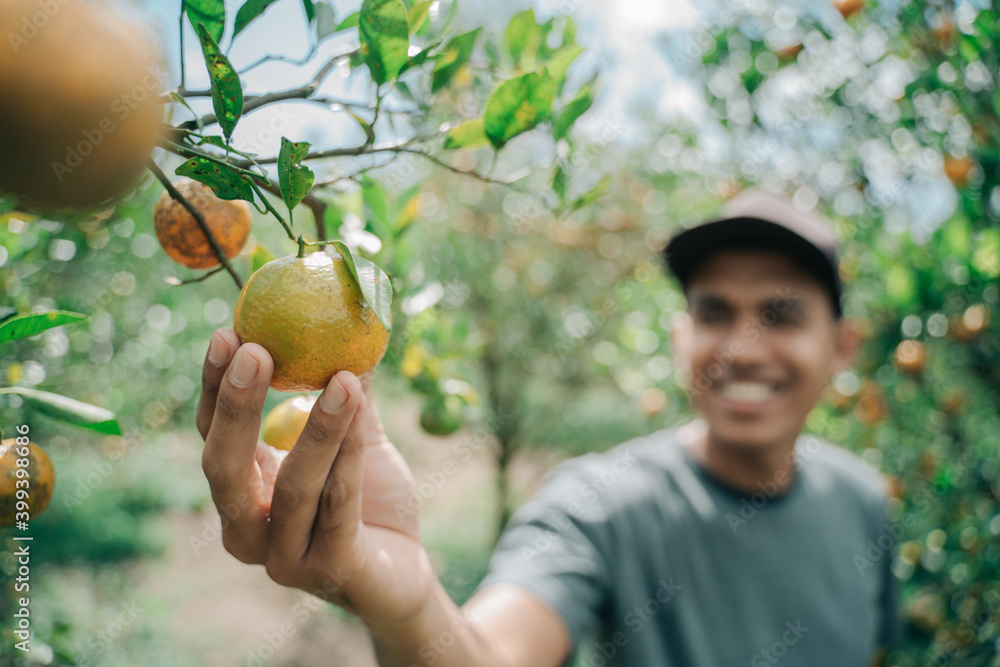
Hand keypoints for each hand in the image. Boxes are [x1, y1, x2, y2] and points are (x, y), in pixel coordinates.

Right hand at [197, 328, 434, 623]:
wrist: (402, 574)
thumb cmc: (368, 503)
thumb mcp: (355, 436)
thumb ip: (345, 389)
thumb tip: (349, 322)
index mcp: (242, 491)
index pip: (212, 434)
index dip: (214, 385)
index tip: (227, 332)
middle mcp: (247, 529)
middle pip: (225, 466)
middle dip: (236, 406)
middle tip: (255, 351)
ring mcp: (283, 557)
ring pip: (292, 488)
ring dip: (318, 429)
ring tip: (343, 377)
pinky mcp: (328, 571)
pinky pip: (338, 506)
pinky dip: (351, 455)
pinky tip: (362, 411)